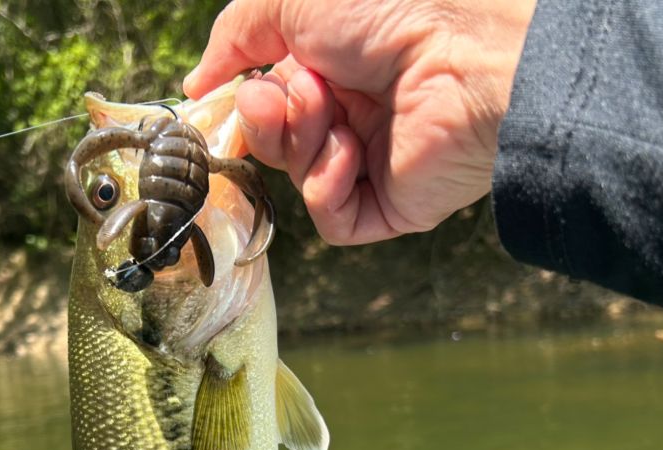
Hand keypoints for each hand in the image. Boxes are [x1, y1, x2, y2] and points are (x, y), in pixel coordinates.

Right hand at [184, 0, 536, 242]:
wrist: (464, 58)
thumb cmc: (391, 12)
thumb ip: (236, 35)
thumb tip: (198, 84)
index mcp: (333, 63)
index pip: (265, 99)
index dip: (240, 102)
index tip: (218, 99)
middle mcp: (352, 111)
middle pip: (274, 141)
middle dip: (265, 121)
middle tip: (277, 99)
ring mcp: (372, 161)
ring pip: (298, 176)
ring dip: (299, 145)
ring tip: (329, 113)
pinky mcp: (390, 206)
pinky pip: (332, 216)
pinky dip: (327, 187)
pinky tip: (350, 153)